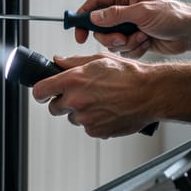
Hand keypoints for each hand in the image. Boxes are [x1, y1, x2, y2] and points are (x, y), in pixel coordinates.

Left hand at [31, 53, 157, 137]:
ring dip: (80, 112)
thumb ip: (73, 62)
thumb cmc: (129, 75)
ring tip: (101, 101)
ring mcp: (85, 118)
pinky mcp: (96, 131)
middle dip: (62, 102)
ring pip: (72, 118)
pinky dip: (94, 121)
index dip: (41, 92)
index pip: (40, 91)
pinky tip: (108, 110)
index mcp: (73, 80)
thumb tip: (58, 60)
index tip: (44, 93)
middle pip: (54, 108)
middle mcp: (76, 100)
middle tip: (80, 95)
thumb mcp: (98, 59)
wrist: (150, 93)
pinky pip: (87, 128)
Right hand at [75, 0, 190, 58]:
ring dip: (126, 43)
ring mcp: (130, 25)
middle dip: (110, 37)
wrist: (190, 33)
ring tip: (142, 38)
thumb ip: (116, 15)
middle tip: (122, 39)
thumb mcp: (142, 13)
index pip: (96, 3)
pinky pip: (124, 49)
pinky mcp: (135, 39)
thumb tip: (94, 17)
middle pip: (101, 27)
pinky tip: (147, 43)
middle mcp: (125, 9)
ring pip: (112, 40)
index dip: (84, 16)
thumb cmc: (172, 15)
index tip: (78, 32)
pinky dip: (134, 49)